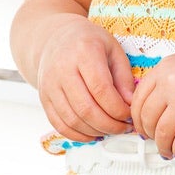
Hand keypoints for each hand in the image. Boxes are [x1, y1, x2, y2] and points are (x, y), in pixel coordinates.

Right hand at [35, 17, 134, 139]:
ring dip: (96, 131)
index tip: (130, 114)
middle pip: (86, 109)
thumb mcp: (113, 49)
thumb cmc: (89, 42)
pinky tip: (94, 134)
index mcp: (83, 52)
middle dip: (109, 124)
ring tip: (112, 130)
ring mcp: (49, 85)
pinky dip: (78, 135)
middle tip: (124, 127)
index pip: (101, 89)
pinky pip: (59, 125)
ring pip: (72, 120)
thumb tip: (130, 104)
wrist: (55, 38)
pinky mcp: (43, 98)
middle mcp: (62, 69)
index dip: (118, 108)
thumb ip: (124, 76)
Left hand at [130, 50, 174, 157]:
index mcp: (168, 67)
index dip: (138, 119)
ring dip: (164, 147)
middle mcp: (174, 81)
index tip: (143, 129)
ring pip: (162, 133)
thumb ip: (169, 82)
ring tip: (169, 151)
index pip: (139, 98)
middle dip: (150, 135)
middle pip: (148, 117)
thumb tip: (148, 113)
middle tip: (156, 143)